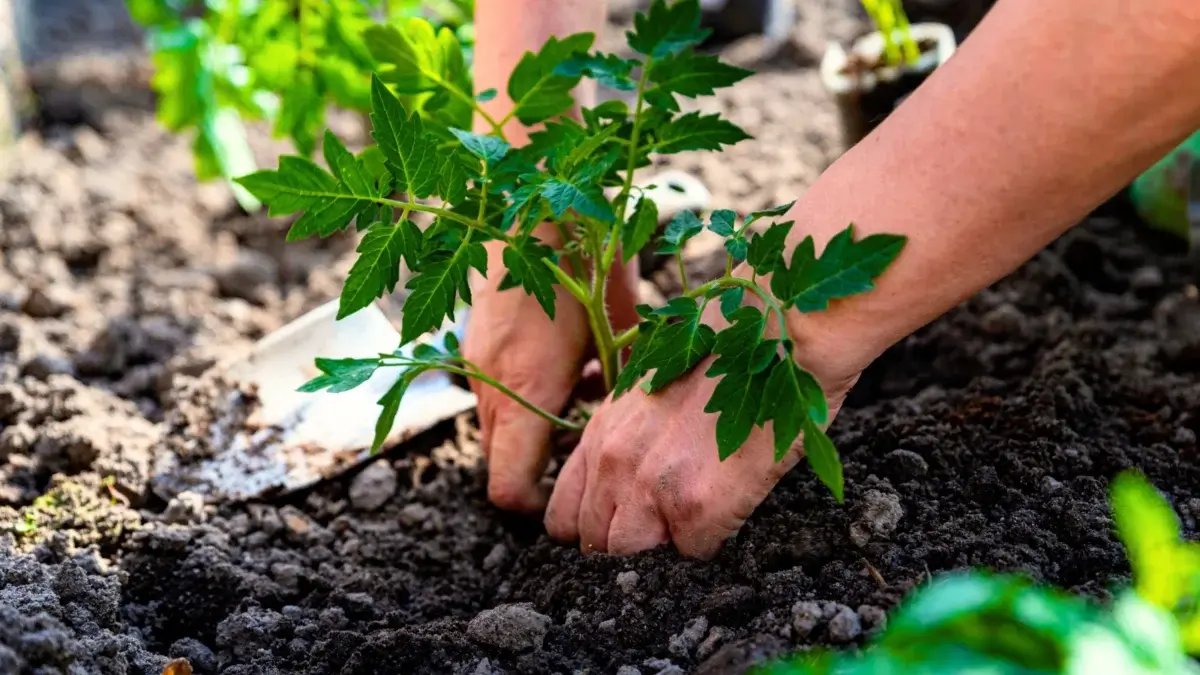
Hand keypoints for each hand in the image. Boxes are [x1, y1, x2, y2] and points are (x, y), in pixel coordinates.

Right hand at [464, 225, 640, 512]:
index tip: (572, 494)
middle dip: (542, 467)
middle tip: (589, 447)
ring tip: (581, 397)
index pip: (509, 489)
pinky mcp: (472, 338)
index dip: (538, 507)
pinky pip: (494, 388)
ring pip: (499, 425)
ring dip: (535, 426)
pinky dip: (523, 391)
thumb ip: (628, 371)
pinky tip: (564, 360)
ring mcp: (475, 360)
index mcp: (529, 386)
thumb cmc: (586, 252)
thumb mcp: (624, 318)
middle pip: (504, 462)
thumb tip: (648, 399)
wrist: (528, 189)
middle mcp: (492, 382)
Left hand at [543, 294, 866, 558]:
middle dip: (628, 540)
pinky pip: (692, 553)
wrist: (778, 330)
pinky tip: (733, 502)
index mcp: (600, 431)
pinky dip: (712, 538)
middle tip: (668, 521)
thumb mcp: (653, 386)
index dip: (597, 523)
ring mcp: (649, 488)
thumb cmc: (728, 346)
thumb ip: (630, 433)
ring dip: (662, 546)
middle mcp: (612, 461)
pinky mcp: (695, 507)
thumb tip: (635, 469)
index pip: (564, 515)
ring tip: (699, 514)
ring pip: (630, 558)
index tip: (625, 520)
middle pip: (593, 543)